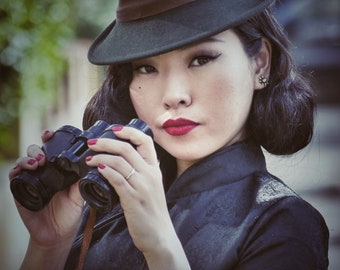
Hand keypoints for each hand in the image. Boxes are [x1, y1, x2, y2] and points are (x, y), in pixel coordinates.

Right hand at [8, 130, 83, 248]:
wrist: (57, 235)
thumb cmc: (69, 214)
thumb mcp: (79, 197)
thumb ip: (81, 182)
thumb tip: (89, 167)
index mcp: (59, 171)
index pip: (52, 150)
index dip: (50, 140)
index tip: (50, 134)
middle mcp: (44, 172)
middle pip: (36, 151)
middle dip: (38, 147)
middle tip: (43, 152)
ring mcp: (32, 180)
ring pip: (24, 160)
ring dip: (28, 157)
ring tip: (36, 162)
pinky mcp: (21, 191)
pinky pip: (14, 177)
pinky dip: (16, 171)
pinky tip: (21, 170)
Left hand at [86, 126, 189, 268]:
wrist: (160, 235)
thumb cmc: (152, 211)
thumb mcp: (152, 187)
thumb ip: (141, 173)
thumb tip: (122, 162)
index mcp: (155, 169)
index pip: (145, 141)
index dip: (129, 131)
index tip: (114, 129)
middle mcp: (150, 174)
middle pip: (127, 148)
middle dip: (106, 142)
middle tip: (91, 142)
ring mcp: (142, 186)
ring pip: (119, 161)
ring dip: (100, 157)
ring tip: (88, 159)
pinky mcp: (133, 198)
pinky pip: (117, 179)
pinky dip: (106, 171)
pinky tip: (97, 169)